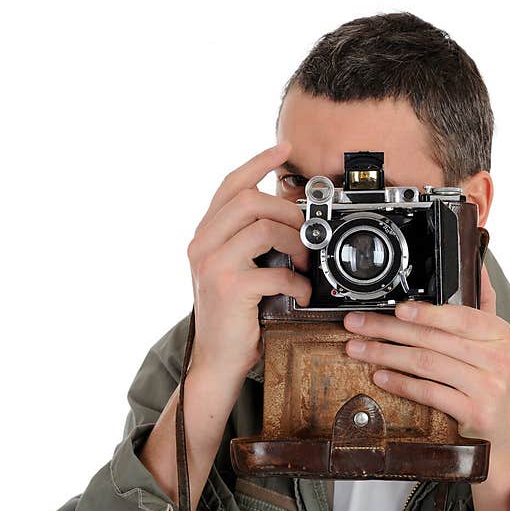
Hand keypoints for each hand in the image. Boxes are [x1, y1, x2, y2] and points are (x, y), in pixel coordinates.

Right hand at [186, 142, 310, 408]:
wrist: (217, 361)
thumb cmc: (234, 316)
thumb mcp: (236, 269)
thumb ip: (250, 241)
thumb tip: (289, 216)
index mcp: (205, 235)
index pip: (231, 185)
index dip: (259, 163)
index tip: (285, 149)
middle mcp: (202, 244)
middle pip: (249, 200)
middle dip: (288, 211)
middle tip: (307, 233)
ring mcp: (212, 265)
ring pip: (264, 228)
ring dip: (297, 244)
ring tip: (306, 265)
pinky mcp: (229, 288)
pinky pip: (275, 270)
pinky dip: (297, 282)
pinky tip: (300, 293)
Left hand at [342, 266, 509, 510]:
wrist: (507, 435)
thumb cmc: (493, 382)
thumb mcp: (495, 343)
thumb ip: (483, 306)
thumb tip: (477, 267)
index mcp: (500, 334)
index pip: (459, 316)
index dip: (426, 311)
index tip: (395, 308)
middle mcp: (497, 358)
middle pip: (434, 339)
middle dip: (389, 330)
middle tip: (358, 325)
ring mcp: (487, 386)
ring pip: (427, 363)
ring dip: (386, 355)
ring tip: (359, 349)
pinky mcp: (474, 412)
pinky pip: (430, 392)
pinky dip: (401, 383)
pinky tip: (380, 377)